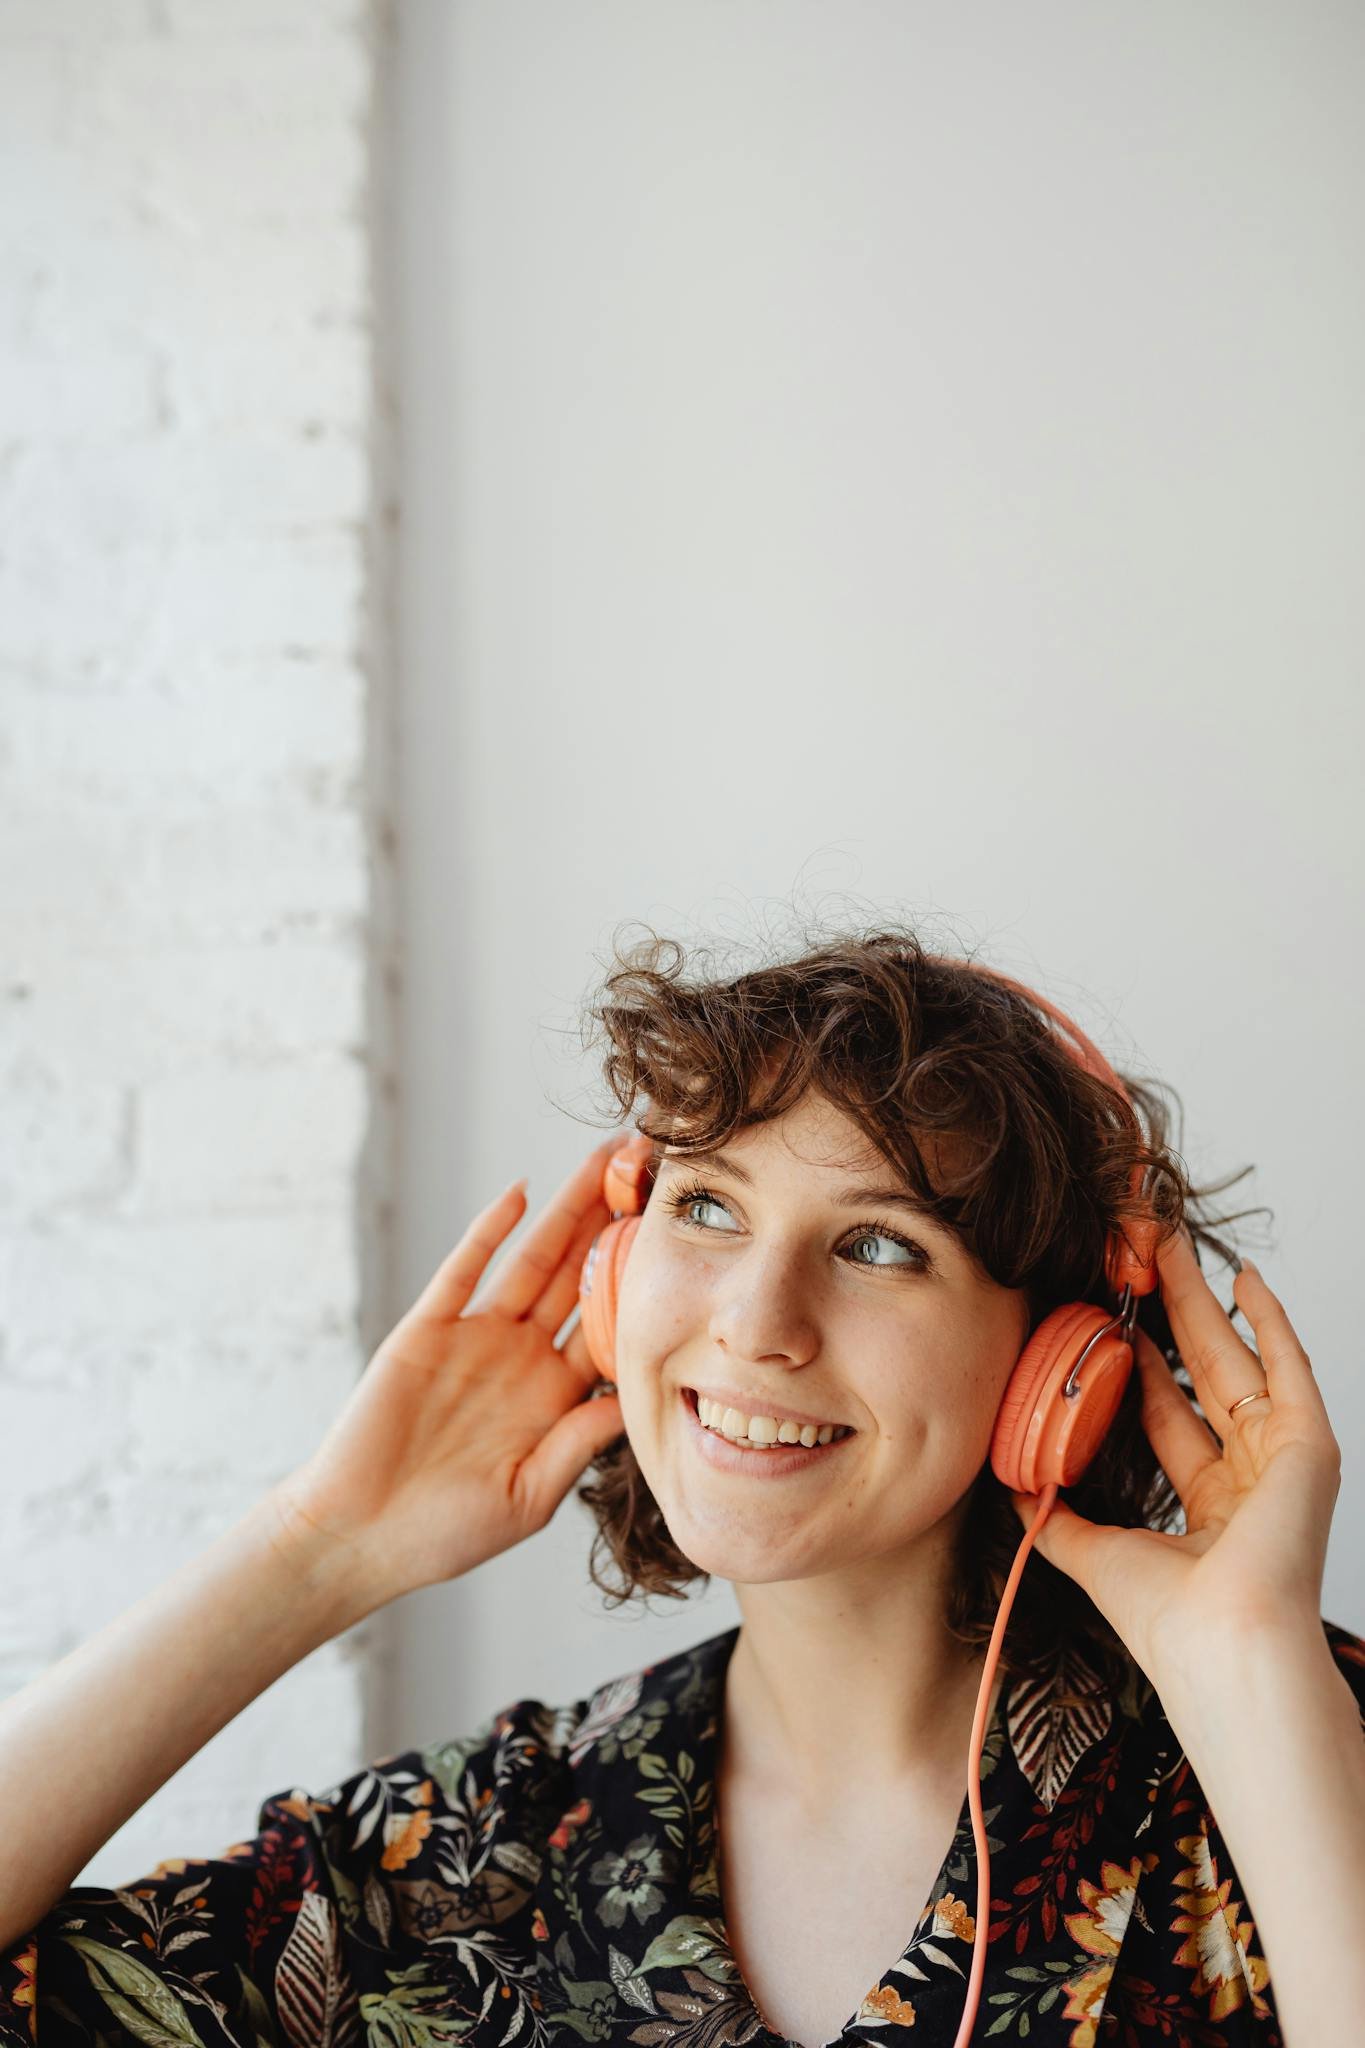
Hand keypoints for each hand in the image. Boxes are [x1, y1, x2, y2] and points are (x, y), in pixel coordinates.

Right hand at [268, 1136, 626, 1604]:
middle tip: (653, 1171)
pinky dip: (489, 1232)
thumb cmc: (444, 1533)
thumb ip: (577, 1445)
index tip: (683, 1245)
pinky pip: (463, 1271)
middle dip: (615, 1225)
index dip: (645, 1286)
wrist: (359, 1536)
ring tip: (604, 1162)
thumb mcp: (528, 1496)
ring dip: (567, 1211)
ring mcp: (475, 1338)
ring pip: (533, 1261)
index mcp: (554, 1397)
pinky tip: (520, 1195)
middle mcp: (522, 1357)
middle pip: (580, 1277)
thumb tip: (636, 1400)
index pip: (611, 1327)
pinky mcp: (426, 1330)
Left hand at [1008, 1228, 1342, 1687]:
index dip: (1137, 1361)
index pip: (1167, 1412)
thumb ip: (1053, 1519)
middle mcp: (1249, 1476)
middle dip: (1169, 1312)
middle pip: (1202, 1372)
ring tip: (1171, 1247)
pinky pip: (1291, 1368)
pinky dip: (1271, 1320)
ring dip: (1204, 1298)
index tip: (1108, 1316)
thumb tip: (1013, 1485)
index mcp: (1209, 1506)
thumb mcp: (1092, 1553)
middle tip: (1140, 1259)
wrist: (1219, 1649)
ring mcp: (1282, 1459)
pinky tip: (1246, 1279)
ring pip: (1237, 1357)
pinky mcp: (1310, 1447)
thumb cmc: (1170, 1623)